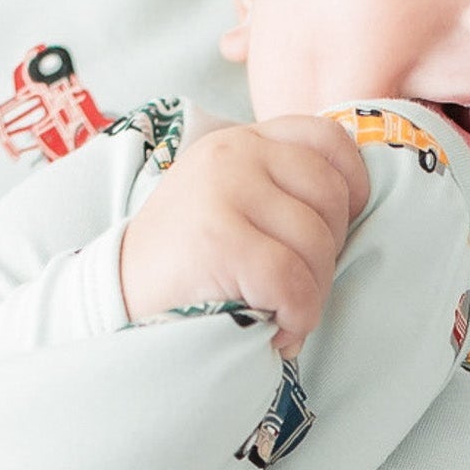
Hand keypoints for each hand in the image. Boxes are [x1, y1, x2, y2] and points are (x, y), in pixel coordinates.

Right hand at [117, 115, 370, 356]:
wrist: (114, 303)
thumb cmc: (185, 268)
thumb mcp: (230, 205)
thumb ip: (278, 191)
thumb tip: (354, 207)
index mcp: (240, 141)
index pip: (328, 138)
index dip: (352, 187)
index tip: (335, 232)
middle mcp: (233, 153)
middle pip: (332, 196)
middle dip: (329, 255)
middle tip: (295, 289)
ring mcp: (224, 191)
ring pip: (317, 243)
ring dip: (311, 296)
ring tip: (281, 315)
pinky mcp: (220, 238)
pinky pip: (293, 282)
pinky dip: (296, 318)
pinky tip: (275, 332)